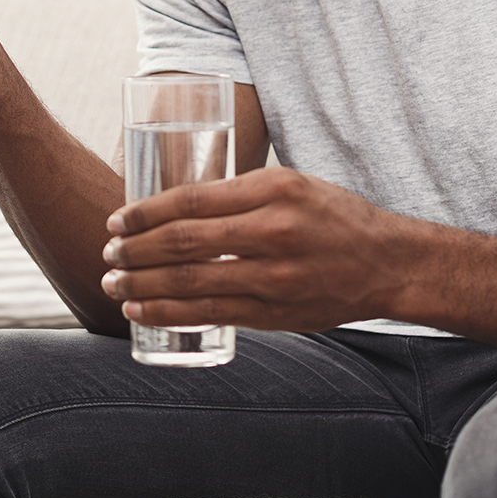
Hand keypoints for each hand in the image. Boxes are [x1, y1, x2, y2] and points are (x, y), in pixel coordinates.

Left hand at [100, 166, 410, 332]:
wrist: (388, 263)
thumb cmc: (334, 216)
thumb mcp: (290, 183)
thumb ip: (240, 193)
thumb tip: (177, 203)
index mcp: (273, 189)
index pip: (192, 199)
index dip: (146, 212)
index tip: (117, 219)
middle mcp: (271, 231)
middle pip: (184, 242)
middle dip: (135, 250)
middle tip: (108, 253)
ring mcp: (273, 277)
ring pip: (191, 282)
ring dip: (143, 286)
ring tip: (114, 285)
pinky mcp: (274, 313)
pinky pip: (210, 314)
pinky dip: (169, 313)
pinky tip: (142, 311)